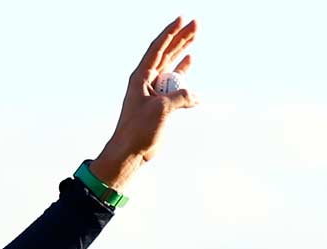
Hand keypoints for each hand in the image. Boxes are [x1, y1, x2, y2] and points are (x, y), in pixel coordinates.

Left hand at [93, 16, 198, 187]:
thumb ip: (180, 97)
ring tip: (195, 36)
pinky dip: (183, 72)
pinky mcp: (160, 102)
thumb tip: (196, 96)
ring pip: (171, 65)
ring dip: (183, 51)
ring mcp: (153, 91)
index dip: (170, 33)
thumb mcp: (162, 109)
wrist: (129, 152)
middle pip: (166, 53)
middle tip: (196, 23)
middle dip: (181, 38)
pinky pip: (174, 82)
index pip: (157, 49)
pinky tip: (189, 60)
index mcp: (141, 78)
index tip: (181, 19)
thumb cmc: (138, 130)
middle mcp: (146, 81)